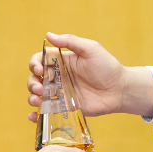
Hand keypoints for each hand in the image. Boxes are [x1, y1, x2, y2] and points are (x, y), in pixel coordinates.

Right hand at [26, 33, 152, 121]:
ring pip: (38, 95)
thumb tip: (49, 34)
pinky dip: (36, 115)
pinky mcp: (65, 108)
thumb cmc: (107, 67)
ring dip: (32, 97)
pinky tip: (33, 117)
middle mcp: (58, 77)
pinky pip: (47, 111)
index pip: (40, 60)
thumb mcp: (90, 49)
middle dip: (32, 83)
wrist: (120, 90)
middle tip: (40, 88)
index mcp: (62, 62)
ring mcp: (61, 93)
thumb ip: (70, 41)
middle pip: (35, 78)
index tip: (40, 70)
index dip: (35, 64)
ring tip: (37, 100)